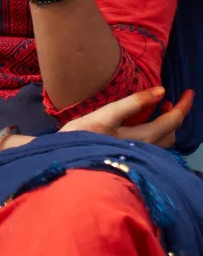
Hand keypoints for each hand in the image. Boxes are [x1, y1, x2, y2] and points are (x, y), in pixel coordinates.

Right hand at [60, 86, 193, 147]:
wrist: (65, 163)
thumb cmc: (81, 138)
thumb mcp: (105, 116)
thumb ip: (132, 103)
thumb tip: (161, 91)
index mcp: (142, 139)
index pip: (172, 122)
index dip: (183, 106)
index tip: (190, 92)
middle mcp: (145, 152)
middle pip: (171, 133)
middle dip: (177, 114)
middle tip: (175, 97)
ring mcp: (139, 158)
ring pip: (164, 142)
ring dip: (167, 124)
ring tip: (160, 107)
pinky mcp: (130, 160)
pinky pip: (154, 147)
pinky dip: (158, 132)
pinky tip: (148, 124)